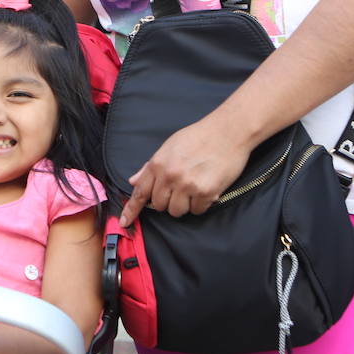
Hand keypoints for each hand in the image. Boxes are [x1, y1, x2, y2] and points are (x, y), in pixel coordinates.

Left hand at [119, 115, 252, 226]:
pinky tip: (206, 188)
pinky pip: (197, 210)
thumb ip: (150, 167)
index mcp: (158, 164)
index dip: (131, 209)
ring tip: (194, 188)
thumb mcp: (169, 147)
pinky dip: (201, 204)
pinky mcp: (206, 192)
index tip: (125, 222)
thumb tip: (133, 181)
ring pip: (177, 211)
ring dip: (184, 205)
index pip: (140, 192)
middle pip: (159, 206)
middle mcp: (170, 176)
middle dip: (167, 201)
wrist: (228, 131)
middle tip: (180, 188)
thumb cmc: (198, 137)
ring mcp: (188, 185)